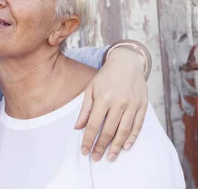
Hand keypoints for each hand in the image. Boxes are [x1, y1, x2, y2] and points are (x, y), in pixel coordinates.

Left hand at [74, 46, 147, 161]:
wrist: (127, 63)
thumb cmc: (105, 77)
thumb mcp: (90, 89)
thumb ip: (85, 109)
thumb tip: (78, 127)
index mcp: (103, 98)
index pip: (94, 124)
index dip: (88, 139)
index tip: (84, 150)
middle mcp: (118, 103)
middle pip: (109, 130)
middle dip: (101, 146)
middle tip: (96, 158)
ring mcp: (132, 105)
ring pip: (124, 131)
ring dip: (116, 146)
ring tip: (110, 157)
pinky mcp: (142, 106)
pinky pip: (138, 125)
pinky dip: (132, 138)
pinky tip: (126, 147)